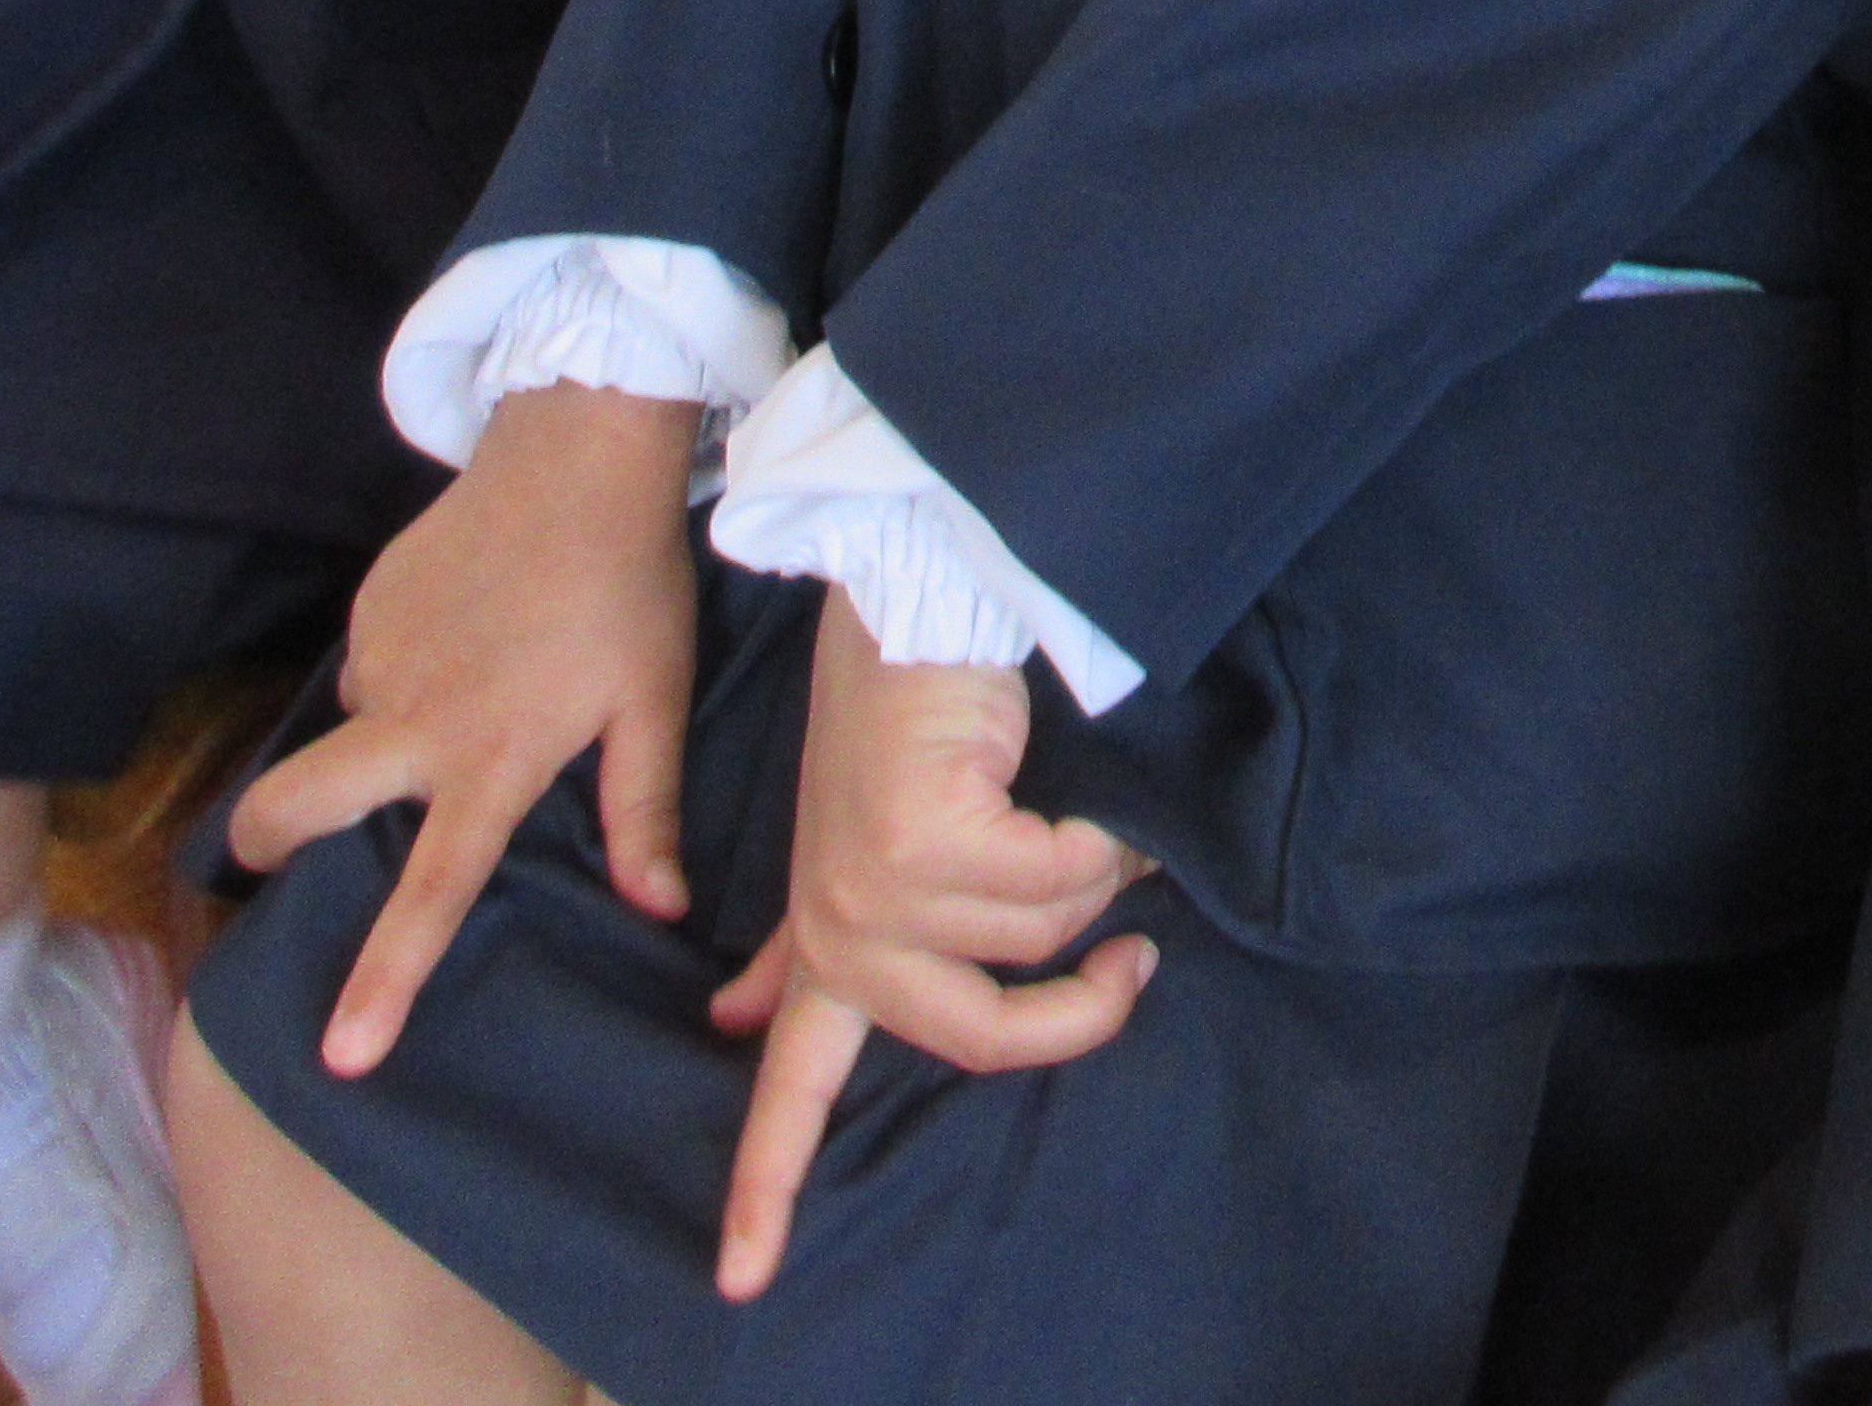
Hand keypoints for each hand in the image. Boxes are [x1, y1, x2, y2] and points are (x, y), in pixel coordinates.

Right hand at [227, 381, 703, 1076]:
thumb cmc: (628, 588)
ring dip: (377, 737)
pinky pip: (371, 664)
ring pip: (347, 728)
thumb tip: (656, 908)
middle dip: (266, 845)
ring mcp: (379, 658)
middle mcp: (414, 722)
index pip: (429, 895)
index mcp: (489, 761)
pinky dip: (403, 671)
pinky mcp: (367, 606)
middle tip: (274, 857)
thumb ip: (642, 812)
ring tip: (472, 689)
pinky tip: (468, 633)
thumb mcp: (653, 703)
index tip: (337, 1055)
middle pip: (295, 809)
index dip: (384, 981)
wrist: (576, 453)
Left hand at [698, 583, 1155, 1298]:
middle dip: (1078, 1013)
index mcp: (824, 934)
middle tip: (1137, 964)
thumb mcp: (854, 839)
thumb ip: (811, 940)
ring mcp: (874, 886)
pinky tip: (1074, 790)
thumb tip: (734, 1025)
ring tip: (1077, 811)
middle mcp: (839, 923)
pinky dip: (1093, 837)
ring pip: (1039, 939)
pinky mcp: (922, 840)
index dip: (768, 1190)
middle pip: (976, 1039)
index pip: (791, 1086)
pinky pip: (1057, 882)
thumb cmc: (903, 710)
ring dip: (1093, 875)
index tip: (740, 1279)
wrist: (915, 592)